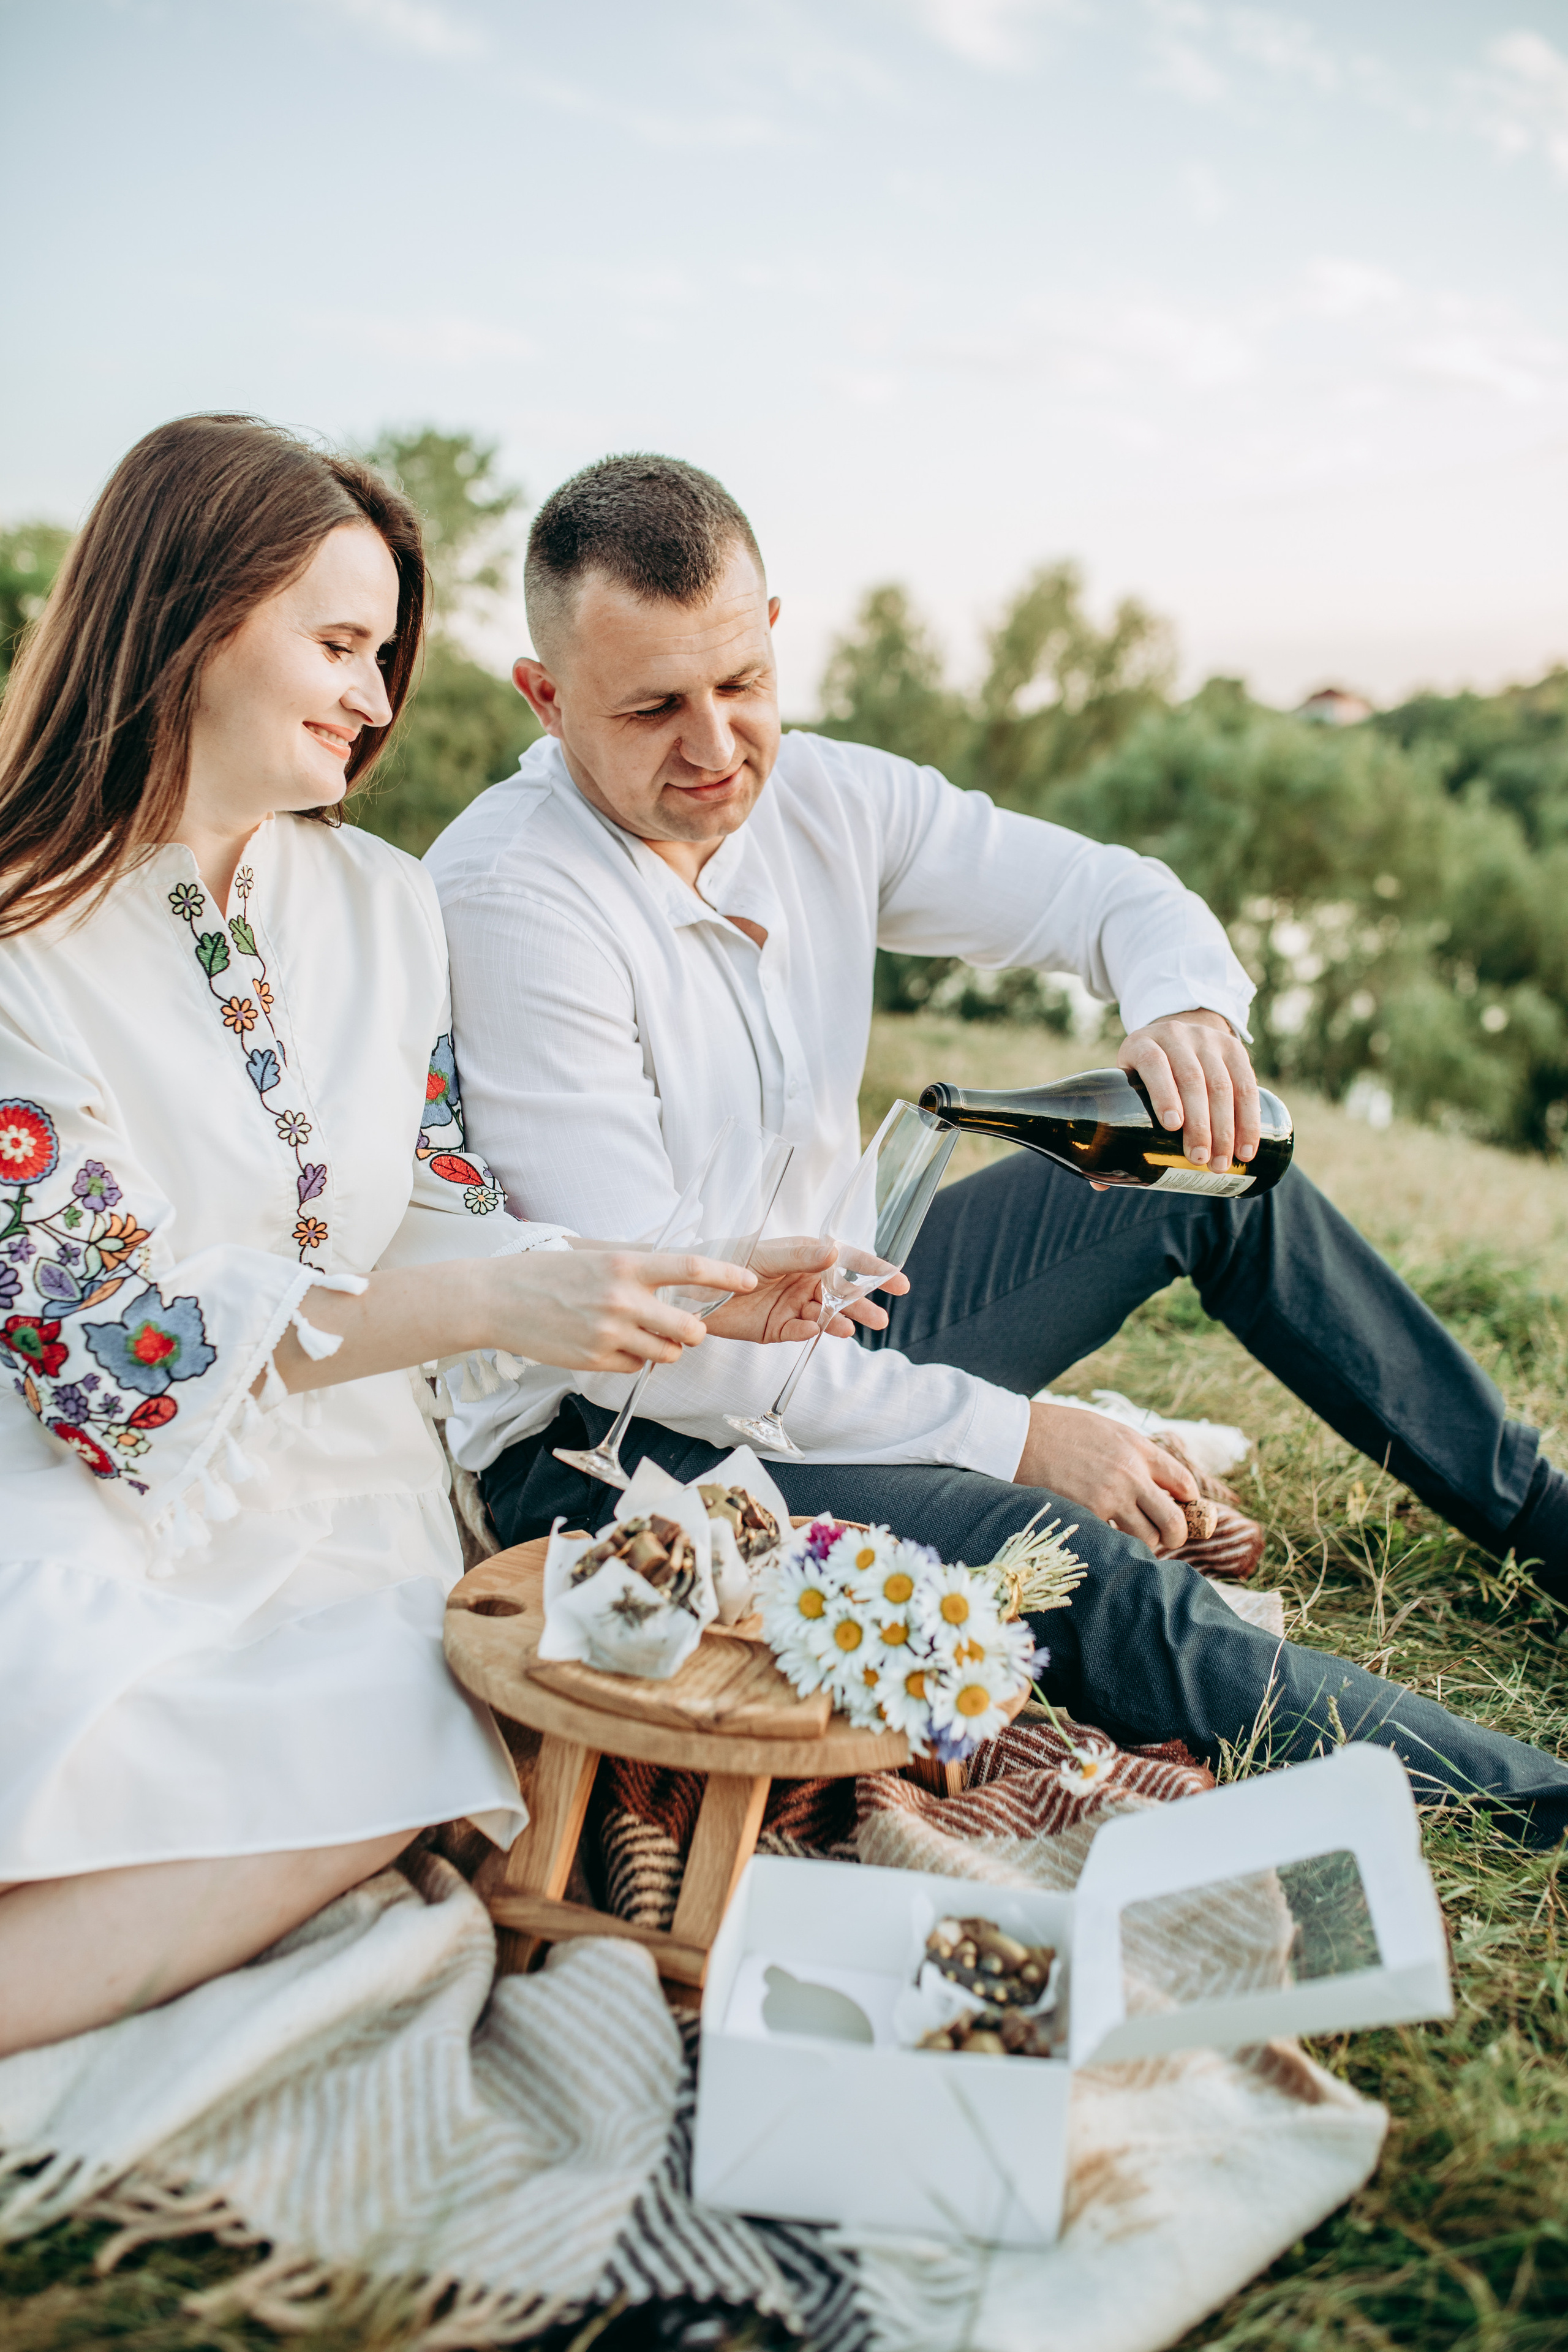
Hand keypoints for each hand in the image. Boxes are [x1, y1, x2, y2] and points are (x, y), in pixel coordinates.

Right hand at [491, 1247, 756, 1374]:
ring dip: (664, 1349)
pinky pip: (635, 1367)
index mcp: (624, 1264)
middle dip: (694, 1333)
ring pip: (667, 1354)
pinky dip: (633, 1360)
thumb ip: (636, 1273)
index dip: (725, 1276)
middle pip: (689, 1328)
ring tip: (641, 1336)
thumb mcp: (595, 1260)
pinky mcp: (595, 1360)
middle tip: (686, 1329)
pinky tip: (610, 1346)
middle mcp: (621, 1298)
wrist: (497, 1298)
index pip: (689, 1268)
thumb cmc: (548, 1275)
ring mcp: (608, 1333)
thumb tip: (675, 1287)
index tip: (750, 1280)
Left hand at [703, 1238, 910, 1342]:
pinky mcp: (777, 1329)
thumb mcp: (766, 1255)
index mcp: (806, 1256)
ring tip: (849, 1330)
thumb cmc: (728, 1260)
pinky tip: (809, 1328)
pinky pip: (799, 1331)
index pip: (847, 1261)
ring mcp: (793, 1306)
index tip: (898, 1281)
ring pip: (825, 1316)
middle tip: (881, 1318)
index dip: (873, 1271)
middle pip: (842, 1294)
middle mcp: (804, 1281)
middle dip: (862, 1305)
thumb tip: (836, 1252)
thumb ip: (801, 1256)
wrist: (689, 1291)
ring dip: (839, 1322)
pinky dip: (806, 1332)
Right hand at [1014, 1400, 1195, 1554]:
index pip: (1185, 1482)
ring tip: (1131, 1538)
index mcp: (1138, 1448)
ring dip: (1143, 1544)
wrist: (1018, 1436)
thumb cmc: (1060, 1430)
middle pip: (1174, 1520)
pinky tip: (1105, 1536)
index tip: (1183, 1509)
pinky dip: (1114, 1544)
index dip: (1191, 1502)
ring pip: (1147, 1539)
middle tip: (1167, 1538)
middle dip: (1176, 1536)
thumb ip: (1136, 1454)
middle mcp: (1130, 1474)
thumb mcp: (1108, 1430)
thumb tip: (1159, 1482)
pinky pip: (1114, 1542)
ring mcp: (1109, 1497)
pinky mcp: (1086, 1515)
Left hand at [1118, 1009, 1259, 1172]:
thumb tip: (1099, 1186)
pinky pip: (1248, 1085)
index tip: (1171, 1127)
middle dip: (1200, 1124)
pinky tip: (1247, 1147)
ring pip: (1223, 1084)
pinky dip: (1250, 1119)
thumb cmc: (1143, 1074)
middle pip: (1193, 1079)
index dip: (1164, 1093)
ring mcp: (1208, 1041)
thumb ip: (1113, 1128)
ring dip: (1226, 1128)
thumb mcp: (1125, 1085)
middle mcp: (1176, 1037)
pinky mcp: (1235, 1049)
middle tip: (1200, 1161)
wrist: (1178, 1033)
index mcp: (1142, 1044)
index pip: (1154, 1064)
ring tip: (1221, 1163)